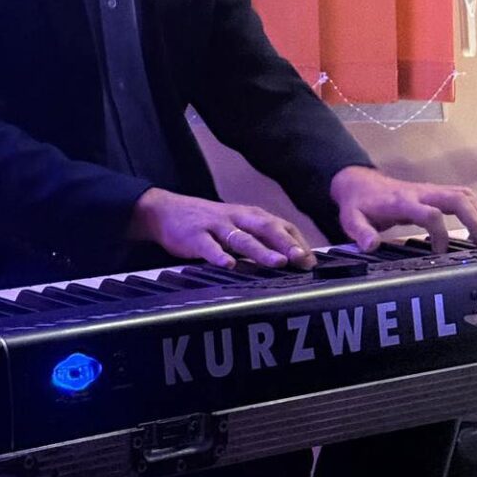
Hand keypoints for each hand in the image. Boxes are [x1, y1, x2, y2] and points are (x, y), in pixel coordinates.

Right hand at [127, 187, 316, 270]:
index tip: (311, 260)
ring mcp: (215, 226)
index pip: (280, 225)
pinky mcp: (194, 236)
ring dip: (262, 250)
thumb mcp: (236, 225)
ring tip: (279, 263)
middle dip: (285, 243)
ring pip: (242, 238)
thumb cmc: (208, 223)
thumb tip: (292, 257)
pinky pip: (208, 247)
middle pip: (265, 228)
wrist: (166, 211)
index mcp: (249, 215)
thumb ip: (260, 239)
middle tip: (301, 259)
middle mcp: (236, 217)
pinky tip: (229, 266)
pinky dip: (219, 256)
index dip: (297, 241)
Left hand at [329, 165, 476, 253]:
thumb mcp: (351, 218)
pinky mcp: (435, 192)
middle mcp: (422, 193)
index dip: (440, 235)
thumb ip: (360, 231)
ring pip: (465, 195)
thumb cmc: (358, 203)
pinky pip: (463, 195)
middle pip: (458, 199)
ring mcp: (430, 190)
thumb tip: (372, 245)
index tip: (440, 254)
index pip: (431, 214)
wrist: (358, 182)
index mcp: (403, 201)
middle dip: (476, 221)